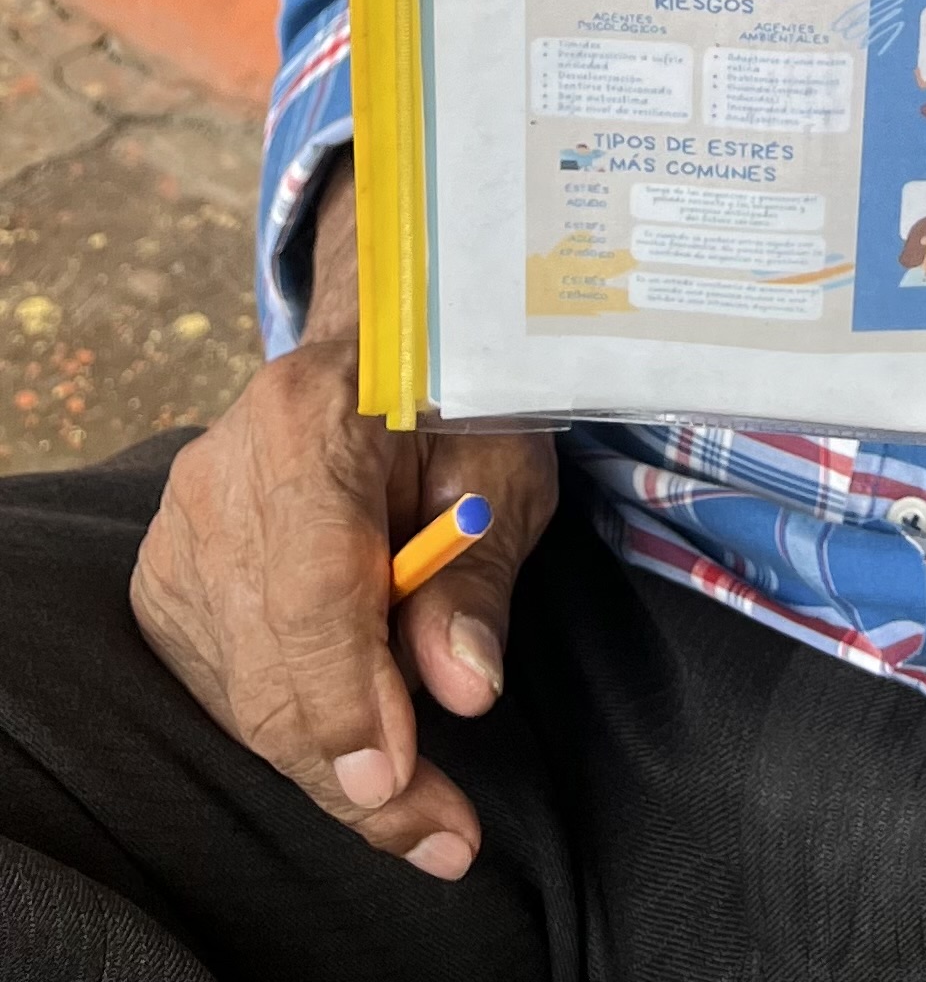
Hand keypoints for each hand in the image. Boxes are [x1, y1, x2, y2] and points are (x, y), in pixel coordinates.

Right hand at [130, 160, 556, 880]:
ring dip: (330, 768)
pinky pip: (222, 690)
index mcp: (306, 418)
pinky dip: (294, 732)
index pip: (311, 586)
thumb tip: (464, 690)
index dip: (349, 695)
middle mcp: (218, 476)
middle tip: (442, 833)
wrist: (377, 349)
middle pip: (271, 663)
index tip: (397, 778)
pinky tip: (360, 744)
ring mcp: (178, 529)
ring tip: (422, 812)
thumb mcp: (502, 469)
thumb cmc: (456, 402)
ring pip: (242, 696)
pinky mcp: (166, 577)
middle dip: (357, 769)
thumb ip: (478, 577)